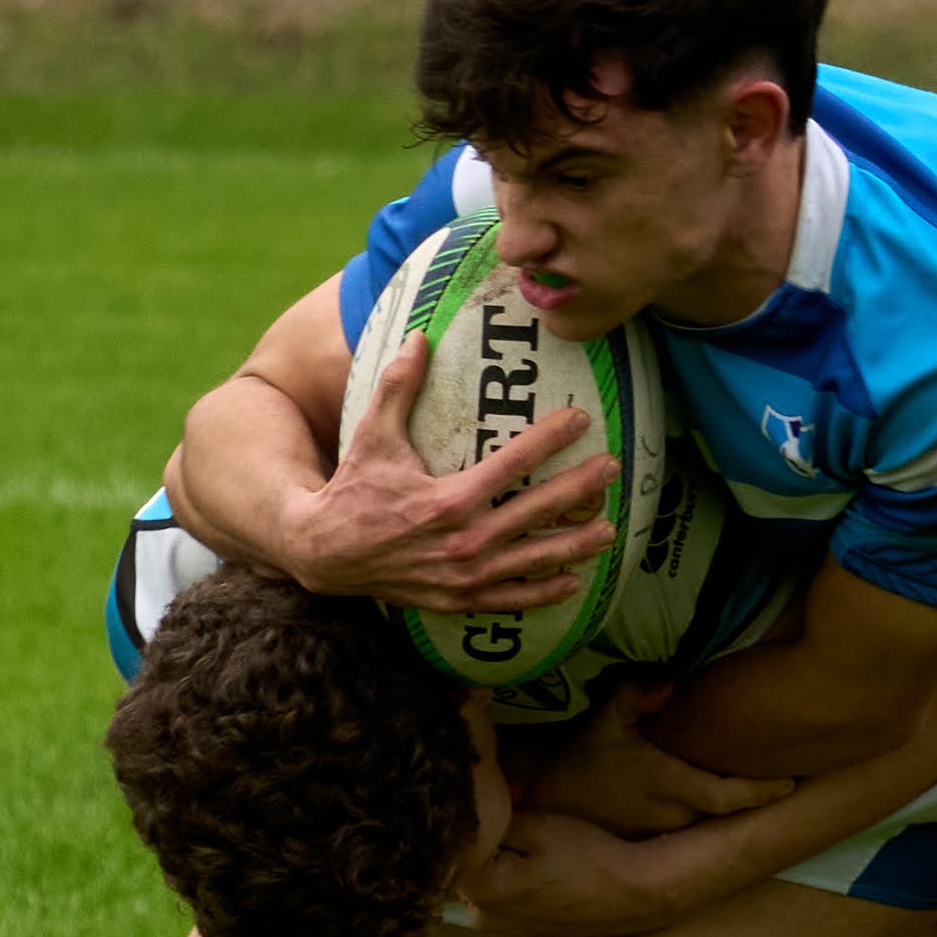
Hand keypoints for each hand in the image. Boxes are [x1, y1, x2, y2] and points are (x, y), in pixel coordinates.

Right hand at [283, 340, 619, 613]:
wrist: (324, 552)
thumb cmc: (354, 489)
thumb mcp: (372, 435)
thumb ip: (398, 386)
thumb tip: (419, 335)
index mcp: (448, 499)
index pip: (514, 464)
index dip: (552, 439)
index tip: (581, 420)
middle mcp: (463, 541)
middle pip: (537, 512)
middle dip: (580, 488)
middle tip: (612, 468)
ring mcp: (464, 576)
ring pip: (534, 561)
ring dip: (576, 545)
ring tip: (609, 528)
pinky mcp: (458, 600)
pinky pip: (511, 599)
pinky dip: (544, 592)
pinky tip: (572, 579)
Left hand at [466, 810, 676, 936]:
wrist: (633, 895)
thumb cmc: (588, 858)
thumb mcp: (537, 826)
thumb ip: (495, 818)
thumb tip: (472, 807)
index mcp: (480, 890)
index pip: (457, 840)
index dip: (477, 814)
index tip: (496, 796)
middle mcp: (480, 916)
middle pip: (466, 861)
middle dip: (482, 836)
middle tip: (511, 809)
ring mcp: (498, 927)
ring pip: (482, 875)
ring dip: (494, 854)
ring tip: (526, 832)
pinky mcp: (515, 929)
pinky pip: (498, 892)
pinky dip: (508, 873)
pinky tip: (534, 859)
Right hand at [516, 682, 793, 836]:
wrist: (546, 801)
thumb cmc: (579, 760)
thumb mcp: (604, 720)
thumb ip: (635, 694)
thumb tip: (668, 681)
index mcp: (670, 786)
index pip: (730, 796)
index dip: (763, 792)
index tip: (792, 782)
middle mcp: (675, 814)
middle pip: (730, 810)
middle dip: (756, 795)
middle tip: (789, 770)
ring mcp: (665, 830)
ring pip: (713, 819)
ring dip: (735, 803)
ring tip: (763, 781)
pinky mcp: (654, 837)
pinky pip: (694, 824)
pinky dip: (711, 810)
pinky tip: (722, 792)